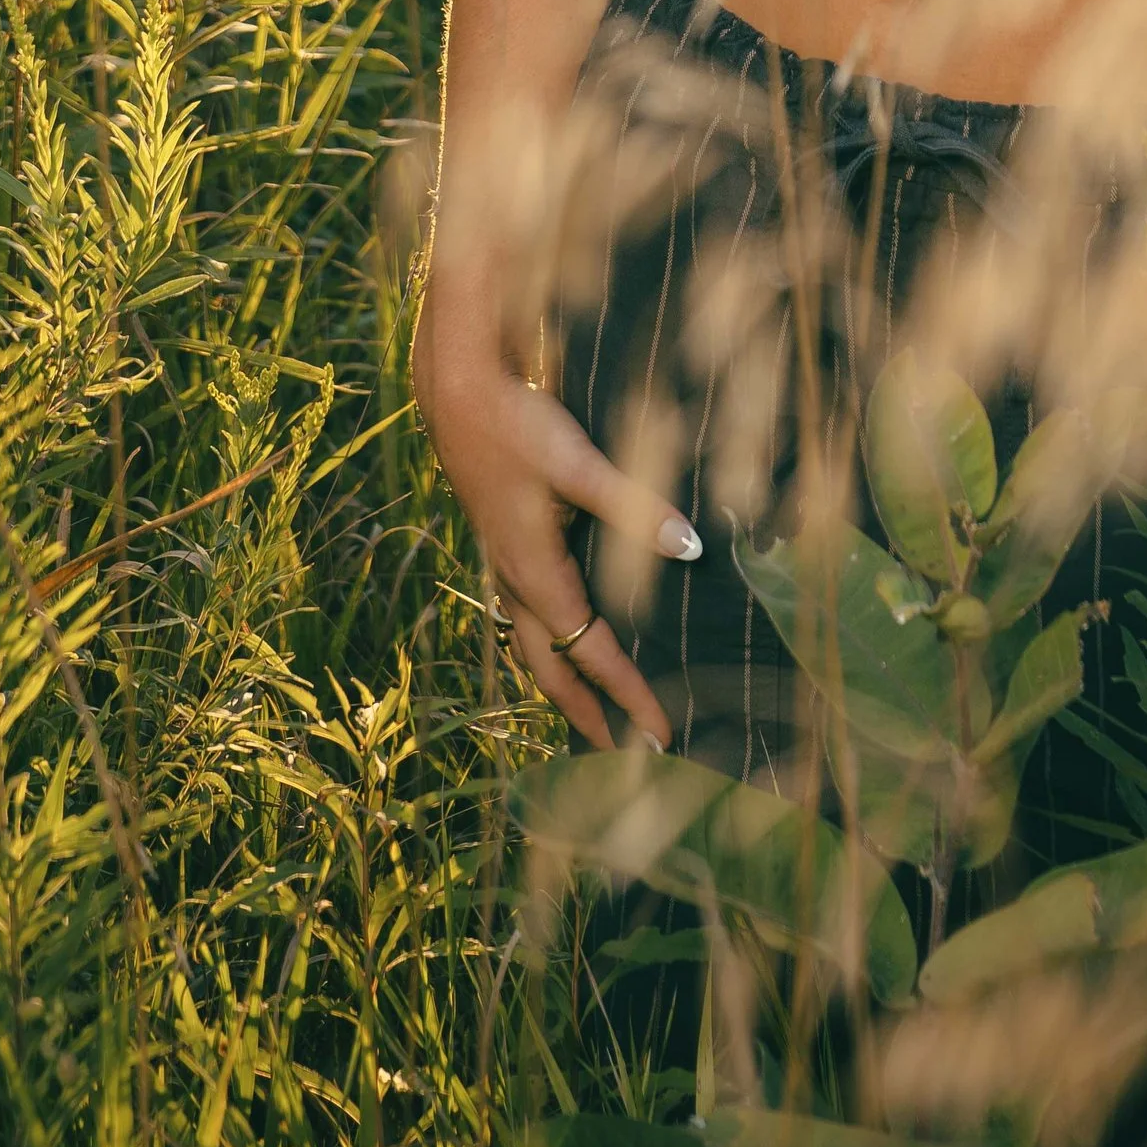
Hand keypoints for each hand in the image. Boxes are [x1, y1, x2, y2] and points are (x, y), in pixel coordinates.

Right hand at [414, 288, 697, 746]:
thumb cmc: (517, 425)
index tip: (662, 734)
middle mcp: (515, 581)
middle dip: (588, 715)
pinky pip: (524, 618)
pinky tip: (560, 634)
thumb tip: (692, 547)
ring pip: (531, 647)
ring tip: (592, 714)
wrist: (455, 392)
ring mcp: (503, 564)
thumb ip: (634, 506)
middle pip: (550, 670)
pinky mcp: (501, 543)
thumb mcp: (578, 463)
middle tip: (626, 754)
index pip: (591, 654)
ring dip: (562, 685)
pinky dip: (547, 646)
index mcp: (536, 574)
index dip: (629, 695)